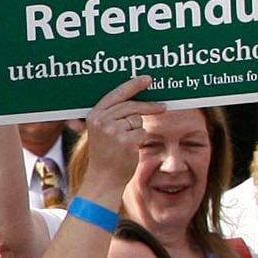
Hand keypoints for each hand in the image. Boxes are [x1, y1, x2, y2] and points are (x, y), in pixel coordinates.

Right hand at [78, 76, 160, 205]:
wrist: (103, 178)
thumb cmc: (105, 153)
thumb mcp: (102, 131)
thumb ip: (113, 114)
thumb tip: (137, 101)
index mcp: (94, 115)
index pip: (116, 95)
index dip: (133, 85)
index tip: (147, 79)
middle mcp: (102, 120)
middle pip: (131, 105)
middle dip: (149, 106)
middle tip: (163, 107)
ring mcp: (114, 131)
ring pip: (138, 120)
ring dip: (138, 129)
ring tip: (126, 143)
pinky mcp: (127, 141)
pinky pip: (143, 132)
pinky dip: (140, 140)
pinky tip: (129, 150)